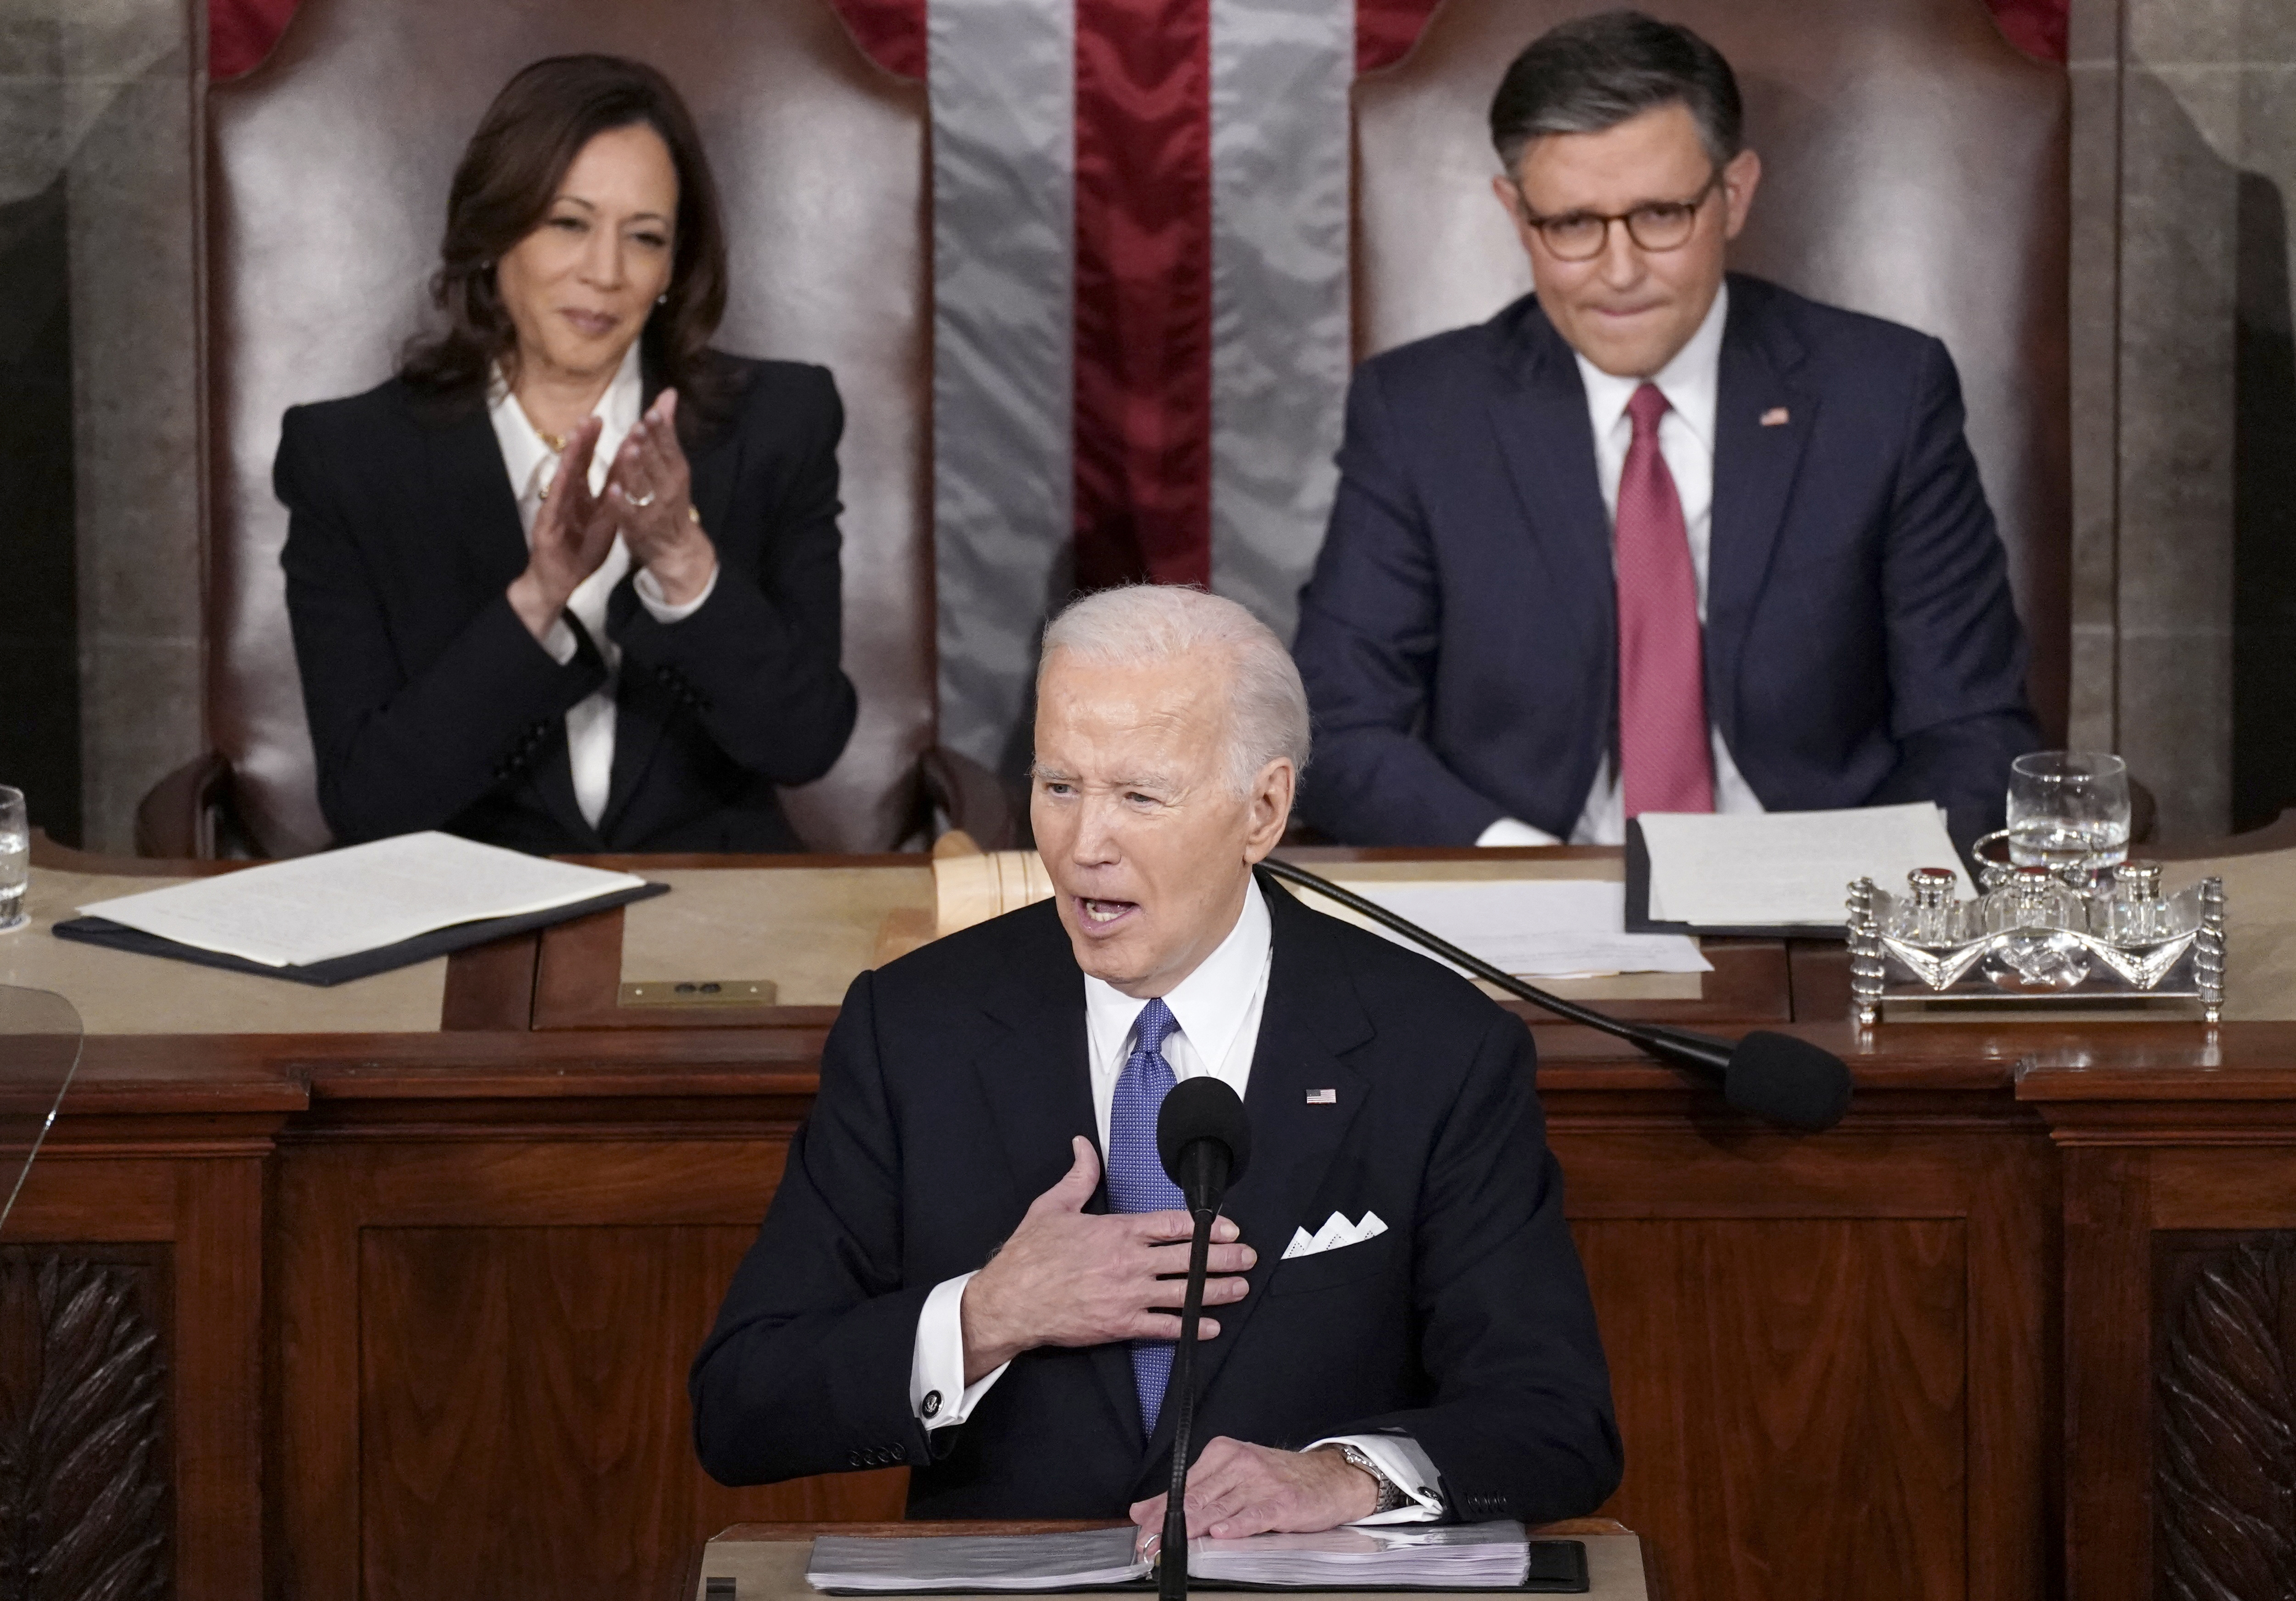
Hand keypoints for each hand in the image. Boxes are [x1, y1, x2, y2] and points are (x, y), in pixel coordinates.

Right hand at [507, 417, 617, 640]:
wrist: (561, 580)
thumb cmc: (582, 550)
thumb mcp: (605, 521)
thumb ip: (612, 498)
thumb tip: (628, 475)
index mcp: (584, 496)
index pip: (593, 465)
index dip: (601, 444)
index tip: (610, 420)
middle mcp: (569, 497)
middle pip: (577, 464)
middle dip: (585, 440)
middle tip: (593, 416)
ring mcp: (556, 509)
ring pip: (565, 477)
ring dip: (572, 454)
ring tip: (578, 432)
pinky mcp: (547, 525)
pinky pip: (554, 504)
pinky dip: (560, 487)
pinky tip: (563, 470)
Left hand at [604, 389, 716, 605]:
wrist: (676, 548)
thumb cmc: (669, 500)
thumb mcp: (671, 465)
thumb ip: (666, 431)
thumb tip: (668, 392)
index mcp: (676, 470)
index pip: (669, 446)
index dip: (662, 430)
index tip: (653, 412)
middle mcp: (667, 487)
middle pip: (657, 463)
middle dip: (649, 444)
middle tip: (640, 424)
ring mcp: (653, 508)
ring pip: (643, 485)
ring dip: (636, 468)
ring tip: (629, 450)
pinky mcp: (637, 527)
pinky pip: (628, 514)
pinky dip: (622, 502)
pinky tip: (613, 490)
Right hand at [959, 1136, 1254, 1384]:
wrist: (1010, 1300)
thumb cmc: (1029, 1256)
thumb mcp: (1053, 1206)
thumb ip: (1079, 1176)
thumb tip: (1083, 1146)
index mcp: (1117, 1231)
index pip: (1172, 1225)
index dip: (1207, 1226)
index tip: (1228, 1227)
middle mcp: (1129, 1263)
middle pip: (1188, 1258)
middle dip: (1223, 1258)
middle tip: (1248, 1257)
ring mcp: (1127, 1296)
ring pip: (1183, 1293)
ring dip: (1216, 1291)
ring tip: (1240, 1288)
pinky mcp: (1119, 1325)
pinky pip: (1163, 1327)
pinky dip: (1189, 1327)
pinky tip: (1208, 1327)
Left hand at [1130, 1440, 1379, 1544]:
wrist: (1331, 1478)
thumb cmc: (1278, 1479)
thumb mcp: (1232, 1477)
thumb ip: (1188, 1493)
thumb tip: (1143, 1509)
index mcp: (1224, 1453)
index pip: (1184, 1482)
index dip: (1160, 1507)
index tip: (1141, 1525)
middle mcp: (1241, 1464)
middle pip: (1198, 1495)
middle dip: (1169, 1520)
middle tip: (1149, 1538)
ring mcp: (1262, 1482)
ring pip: (1221, 1506)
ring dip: (1194, 1526)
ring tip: (1172, 1539)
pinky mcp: (1283, 1502)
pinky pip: (1256, 1515)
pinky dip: (1238, 1524)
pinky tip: (1223, 1532)